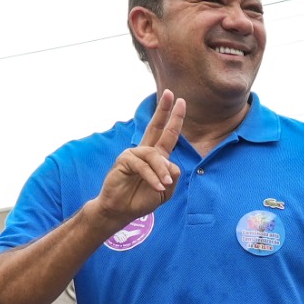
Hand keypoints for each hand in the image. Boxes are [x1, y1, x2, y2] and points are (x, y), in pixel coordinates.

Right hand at [95, 91, 185, 226]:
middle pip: (155, 127)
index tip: (181, 101)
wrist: (122, 210)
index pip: (167, 134)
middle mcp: (144, 151)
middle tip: (169, 93)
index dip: (174, 119)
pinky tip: (157, 187)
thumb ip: (173, 175)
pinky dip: (152, 177)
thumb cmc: (142, 199)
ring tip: (163, 185)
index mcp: (156, 156)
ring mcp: (133, 154)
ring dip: (161, 172)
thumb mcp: (167, 189)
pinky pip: (143, 165)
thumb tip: (170, 162)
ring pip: (155, 155)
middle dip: (164, 110)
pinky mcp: (124, 160)